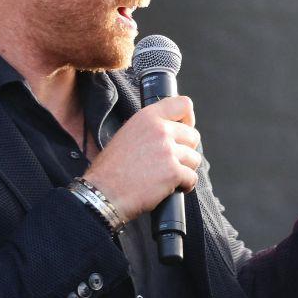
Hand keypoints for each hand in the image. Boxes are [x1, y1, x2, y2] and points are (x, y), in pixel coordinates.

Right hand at [83, 96, 200, 219]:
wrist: (103, 192)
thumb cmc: (111, 169)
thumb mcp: (127, 134)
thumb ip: (150, 127)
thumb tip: (172, 130)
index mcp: (147, 117)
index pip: (183, 104)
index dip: (188, 118)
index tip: (185, 128)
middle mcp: (160, 130)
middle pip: (193, 136)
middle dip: (186, 150)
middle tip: (171, 161)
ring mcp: (168, 151)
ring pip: (194, 158)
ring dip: (185, 169)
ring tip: (168, 176)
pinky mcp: (173, 172)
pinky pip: (192, 178)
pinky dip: (185, 185)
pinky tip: (171, 188)